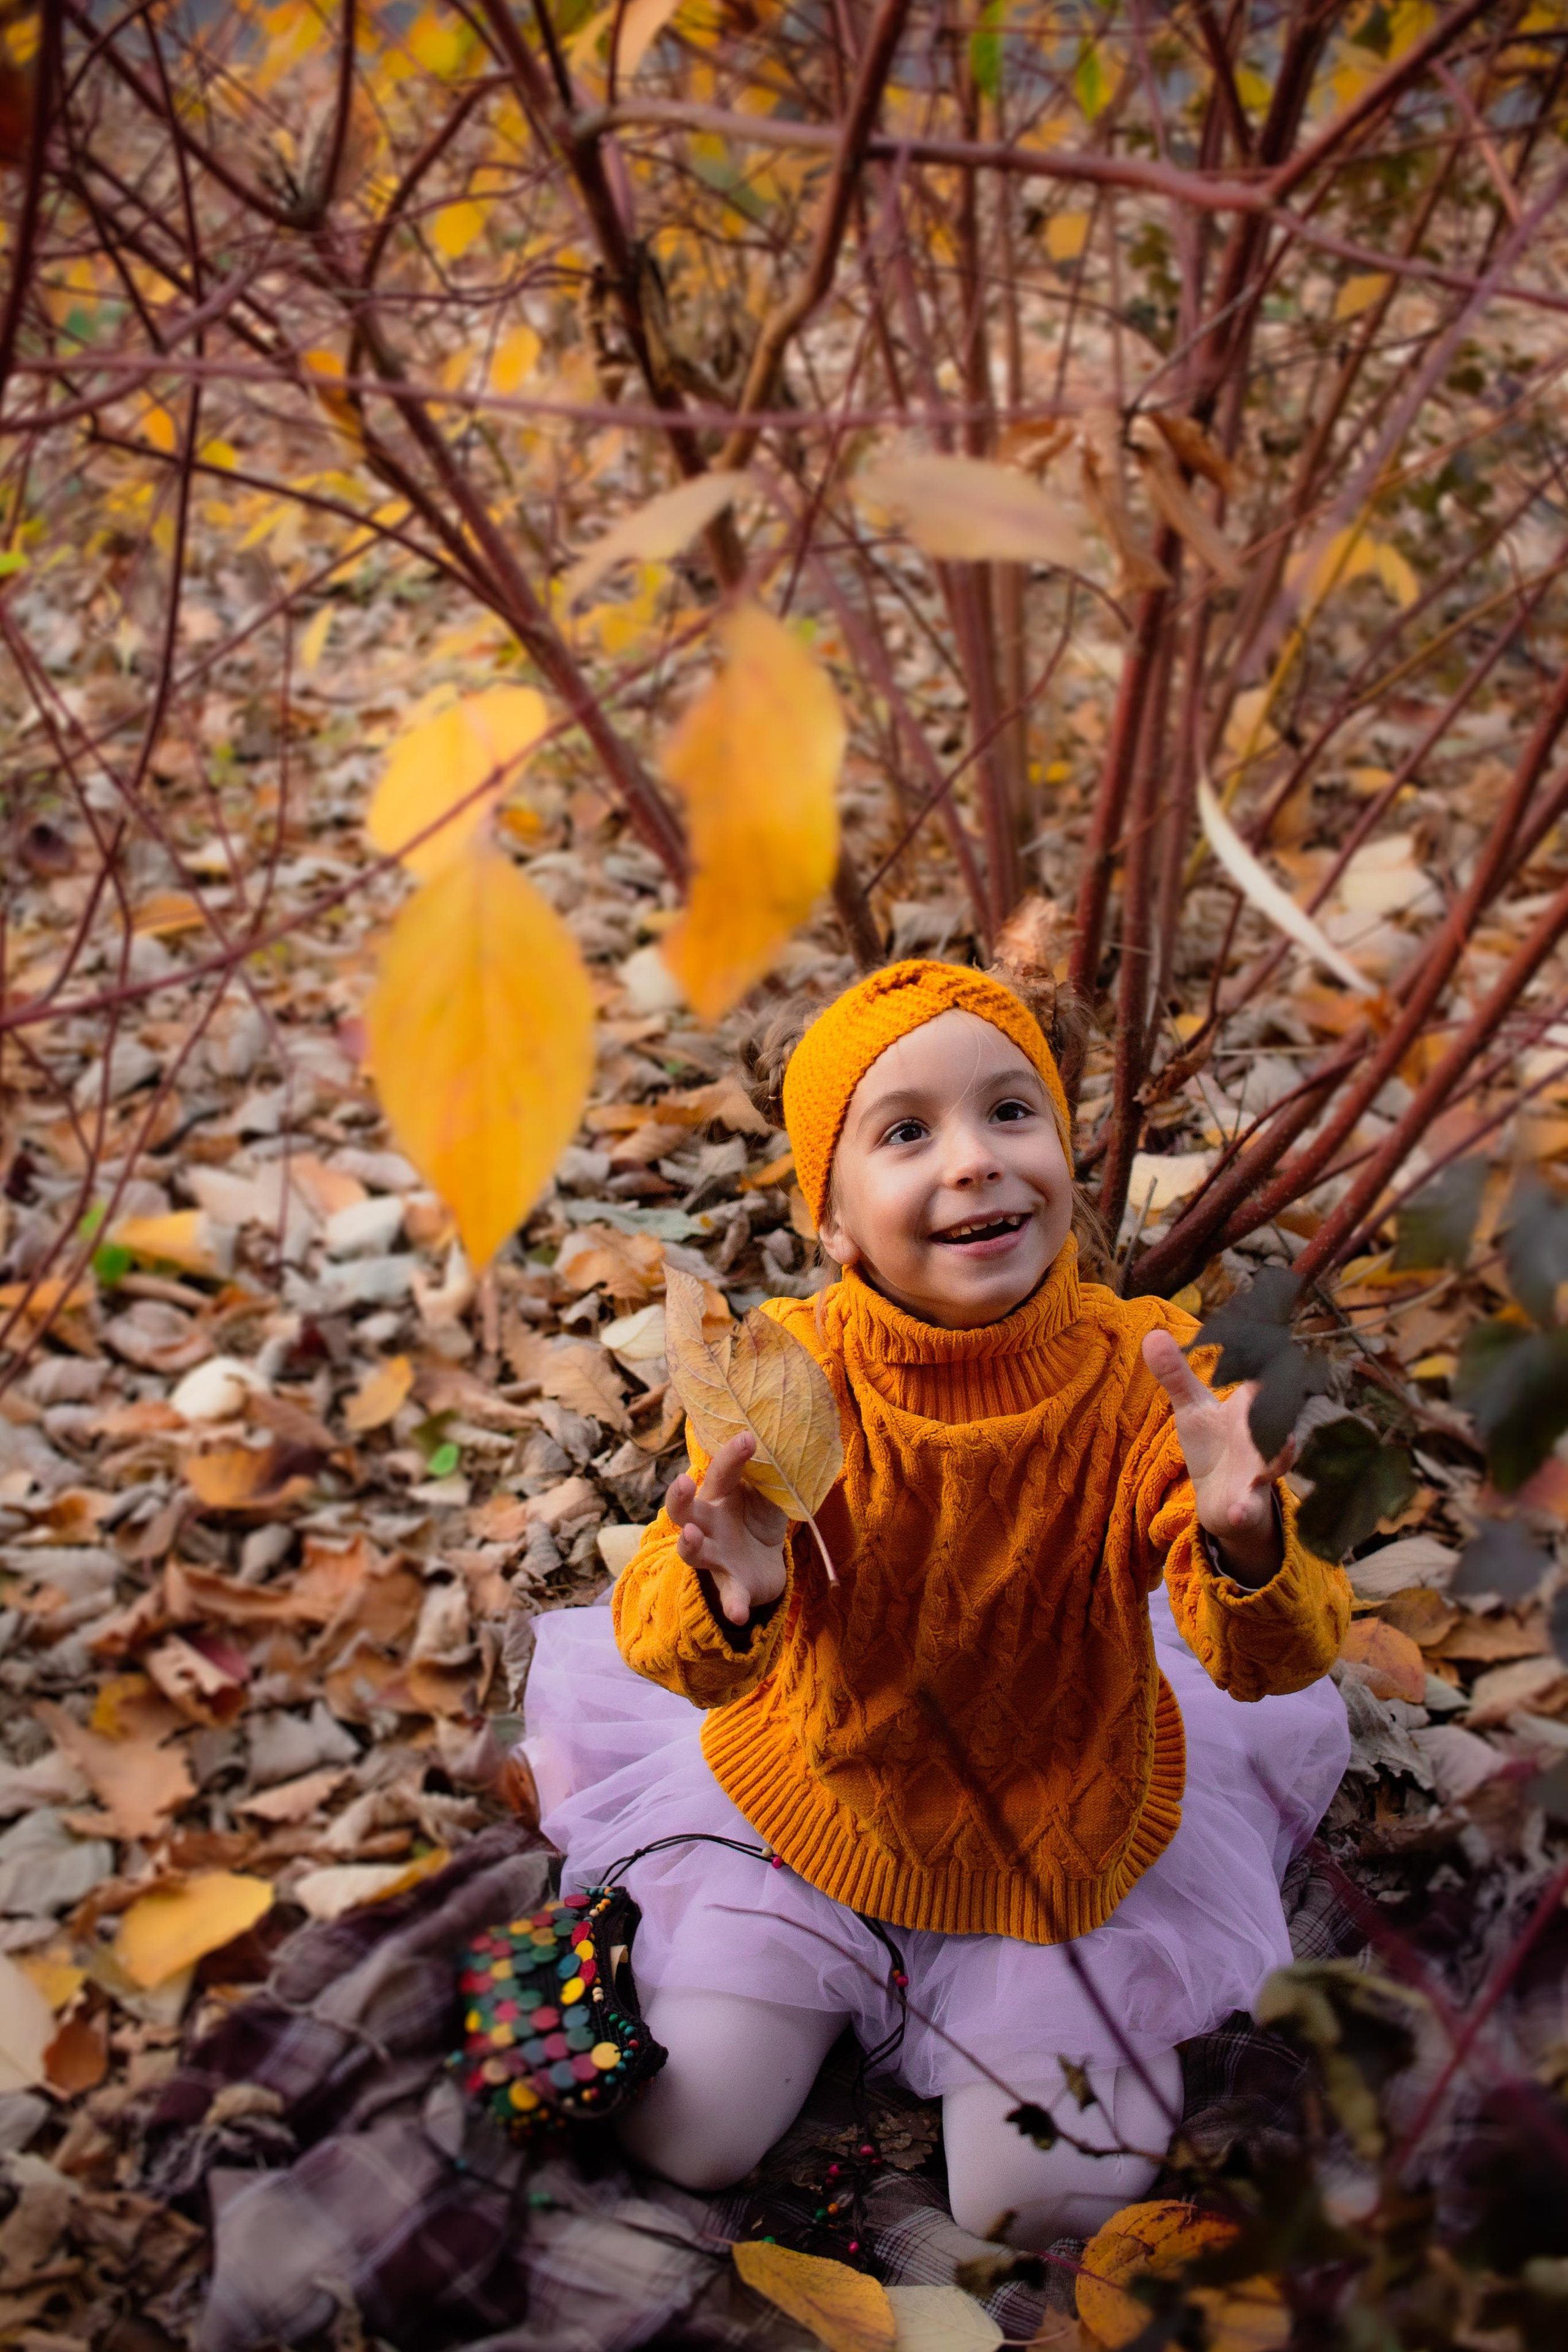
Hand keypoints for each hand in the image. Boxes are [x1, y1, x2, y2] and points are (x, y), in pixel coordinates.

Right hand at [666, 1432, 789, 1626]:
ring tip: (691, 1537)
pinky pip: (729, 1596)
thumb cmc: (759, 1517)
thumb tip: (786, 1446)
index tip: (748, 1436)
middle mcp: (709, 1525)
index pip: (720, 1473)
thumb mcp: (768, 1495)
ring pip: (693, 1552)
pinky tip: (738, 1615)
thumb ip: (769, 1477)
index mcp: (720, 1496)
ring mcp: (716, 1557)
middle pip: (683, 1512)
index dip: (731, 1456)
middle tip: (682, 1482)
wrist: (765, 1564)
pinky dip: (732, 1605)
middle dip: (678, 1499)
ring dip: (690, 1545)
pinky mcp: (732, 1585)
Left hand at [1142, 1328, 1289, 1586]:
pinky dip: (1247, 1508)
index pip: (1266, 1376)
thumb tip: (1152, 1335)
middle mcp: (1264, 1434)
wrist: (1221, 1498)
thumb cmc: (1213, 1444)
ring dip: (1277, 1458)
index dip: (1269, 1357)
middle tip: (1272, 1385)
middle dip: (1279, 1404)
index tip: (1269, 1331)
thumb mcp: (1192, 1408)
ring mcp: (1261, 1469)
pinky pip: (1251, 1506)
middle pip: (1278, 1416)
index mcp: (1252, 1404)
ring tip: (1278, 1452)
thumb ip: (1176, 1375)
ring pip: (1277, 1461)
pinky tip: (1240, 1510)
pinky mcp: (1249, 1502)